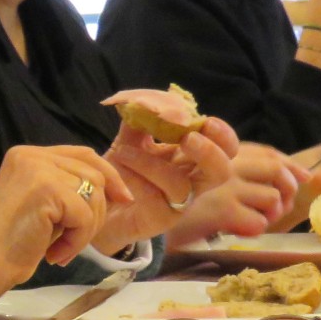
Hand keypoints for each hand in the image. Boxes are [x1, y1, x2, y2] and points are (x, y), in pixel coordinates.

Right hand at [0, 144, 132, 298]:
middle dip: (96, 212)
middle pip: (94, 174)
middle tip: (75, 241)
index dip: (108, 176)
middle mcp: (32, 155)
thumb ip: (66, 188)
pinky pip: (84, 216)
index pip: (82, 154)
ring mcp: (38, 169)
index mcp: (28, 155)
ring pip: (93, 195)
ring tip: (61, 249)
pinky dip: (77, 241)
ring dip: (85, 230)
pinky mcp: (46, 189)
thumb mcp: (42, 205)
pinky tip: (56, 254)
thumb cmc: (9, 243)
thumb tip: (113, 189)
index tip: (123, 199)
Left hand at [94, 116, 238, 252]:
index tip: (207, 120)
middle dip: (211, 152)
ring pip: (181, 186)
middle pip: (222, 171)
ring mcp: (176, 204)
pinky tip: (116, 166)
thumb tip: (147, 99)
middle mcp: (190, 182)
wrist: (96, 206)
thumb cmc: (119, 173)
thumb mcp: (129, 140)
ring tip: (123, 152)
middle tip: (189, 138)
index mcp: (191, 158)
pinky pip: (152, 198)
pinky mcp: (157, 220)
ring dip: (152, 163)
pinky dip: (133, 178)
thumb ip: (140, 119)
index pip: (224, 147)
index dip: (223, 134)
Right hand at [166, 143, 307, 244]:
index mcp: (219, 151)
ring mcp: (222, 184)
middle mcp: (223, 162)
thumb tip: (282, 179)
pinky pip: (257, 222)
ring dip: (272, 213)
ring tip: (259, 219)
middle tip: (284, 205)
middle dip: (288, 188)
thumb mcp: (197, 178)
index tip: (304, 176)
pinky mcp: (220, 209)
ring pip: (271, 197)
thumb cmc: (168, 199)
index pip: (266, 152)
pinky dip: (255, 228)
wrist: (139, 216)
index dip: (289, 164)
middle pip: (274, 169)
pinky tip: (241, 230)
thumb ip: (226, 172)